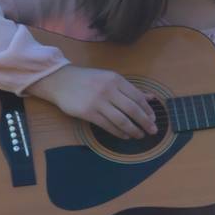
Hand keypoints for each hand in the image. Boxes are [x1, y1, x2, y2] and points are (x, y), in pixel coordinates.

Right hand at [29, 64, 156, 139]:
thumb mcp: (110, 79)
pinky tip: (124, 135)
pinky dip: (118, 132)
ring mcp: (98, 102)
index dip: (147, 110)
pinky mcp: (87, 112)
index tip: (154, 119)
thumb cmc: (89, 80)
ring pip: (120, 119)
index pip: (138, 97)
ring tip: (139, 135)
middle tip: (153, 131)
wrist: (61, 81)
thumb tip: (151, 98)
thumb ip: (130, 89)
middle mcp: (109, 90)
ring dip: (133, 129)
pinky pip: (107, 125)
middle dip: (145, 122)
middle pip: (132, 109)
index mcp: (116, 80)